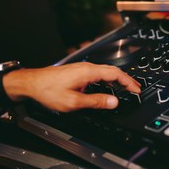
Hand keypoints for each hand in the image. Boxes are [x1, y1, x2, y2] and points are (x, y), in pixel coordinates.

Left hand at [4, 62, 140, 111]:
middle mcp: (87, 67)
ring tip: (125, 87)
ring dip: (118, 79)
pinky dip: (108, 79)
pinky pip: (99, 73)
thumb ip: (96, 101)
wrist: (31, 83)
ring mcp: (82, 68)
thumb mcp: (74, 101)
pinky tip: (108, 85)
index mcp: (88, 72)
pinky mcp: (78, 71)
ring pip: (106, 71)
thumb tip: (113, 102)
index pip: (116, 74)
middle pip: (113, 70)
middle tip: (135, 88)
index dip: (128, 82)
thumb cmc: (48, 90)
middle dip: (126, 80)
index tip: (136, 89)